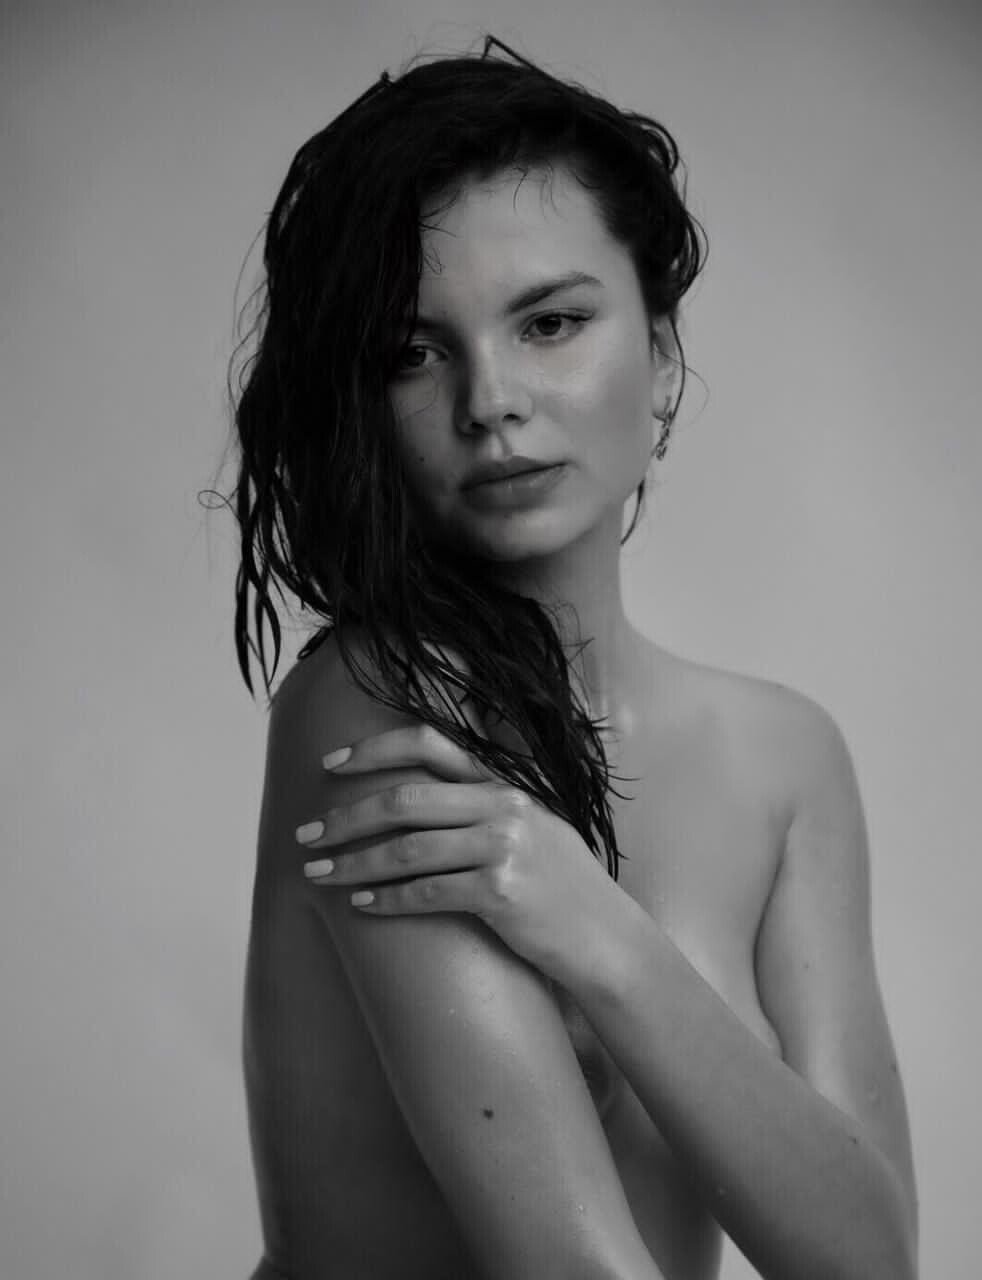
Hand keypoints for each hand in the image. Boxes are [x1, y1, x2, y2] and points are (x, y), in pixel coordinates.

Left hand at [296, 725, 631, 982]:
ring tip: (317, 875)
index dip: (373, 749)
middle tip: (306, 835)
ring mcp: (504, 847)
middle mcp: (504, 806)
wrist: (606, 938)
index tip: (329, 763)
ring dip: (352, 862)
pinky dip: (385, 900)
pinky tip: (360, 905)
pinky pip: (425, 893)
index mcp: (506, 784)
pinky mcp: (501, 892)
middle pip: (404, 799)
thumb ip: (484, 805)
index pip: (429, 745)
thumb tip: (418, 799)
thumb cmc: (561, 887)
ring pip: (406, 849)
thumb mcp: (533, 826)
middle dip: (345, 816)